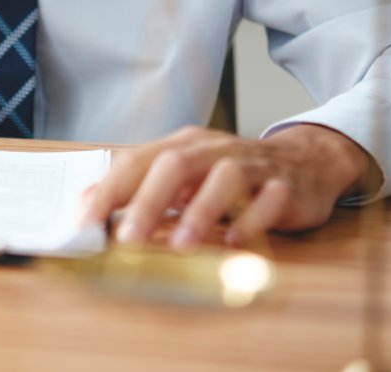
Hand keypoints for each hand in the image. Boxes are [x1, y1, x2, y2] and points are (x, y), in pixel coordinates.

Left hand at [80, 124, 377, 249]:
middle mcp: (214, 150)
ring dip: (200, 212)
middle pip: (176, 165)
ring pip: (225, 178)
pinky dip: (250, 220)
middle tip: (128, 241)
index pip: (136, 160)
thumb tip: (85, 202)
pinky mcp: (286, 187)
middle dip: (148, 203)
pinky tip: (234, 241)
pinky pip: (269, 200)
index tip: (86, 223)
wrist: (305, 161)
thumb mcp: (183, 174)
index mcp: (183, 145)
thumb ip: (138, 186)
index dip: (108, 191)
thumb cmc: (233, 173)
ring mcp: (253, 166)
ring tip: (180, 245)